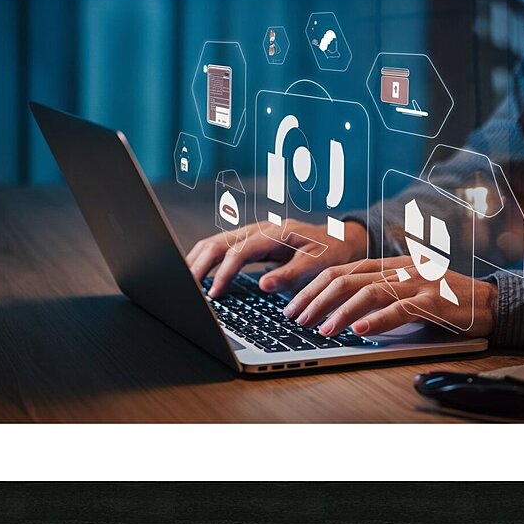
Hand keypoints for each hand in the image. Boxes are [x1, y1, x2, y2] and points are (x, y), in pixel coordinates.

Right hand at [185, 219, 368, 298]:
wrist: (339, 239)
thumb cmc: (330, 252)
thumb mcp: (317, 264)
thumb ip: (291, 274)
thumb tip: (263, 284)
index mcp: (275, 233)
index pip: (239, 251)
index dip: (224, 273)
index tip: (215, 294)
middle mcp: (259, 229)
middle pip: (219, 242)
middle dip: (199, 265)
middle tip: (185, 289)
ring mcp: (252, 233)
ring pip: (215, 242)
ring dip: (197, 261)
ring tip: (184, 283)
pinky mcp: (250, 241)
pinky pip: (221, 247)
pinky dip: (205, 259)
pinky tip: (196, 274)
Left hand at [283, 257, 496, 337]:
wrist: (488, 302)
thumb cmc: (443, 300)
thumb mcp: (405, 291)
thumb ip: (377, 295)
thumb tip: (338, 314)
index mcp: (388, 264)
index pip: (341, 271)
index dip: (313, 288)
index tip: (293, 306)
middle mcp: (399, 269)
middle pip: (347, 278)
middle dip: (316, 299)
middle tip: (297, 319)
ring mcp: (417, 283)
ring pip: (370, 292)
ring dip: (341, 312)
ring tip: (322, 330)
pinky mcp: (434, 302)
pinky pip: (400, 309)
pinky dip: (377, 320)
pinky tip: (359, 330)